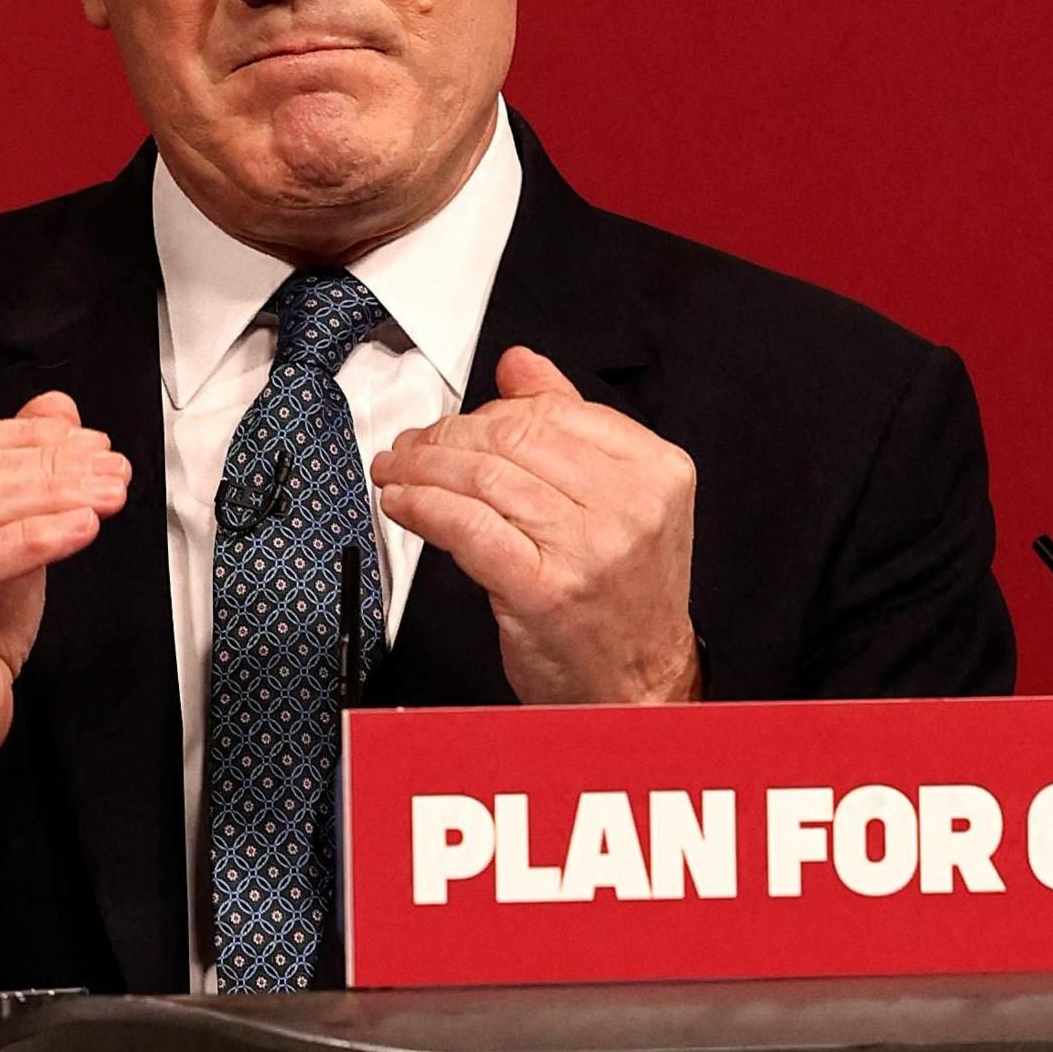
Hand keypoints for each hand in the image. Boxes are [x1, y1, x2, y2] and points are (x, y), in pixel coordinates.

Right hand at [0, 391, 129, 879]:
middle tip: (113, 468)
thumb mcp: (1, 544)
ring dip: (53, 494)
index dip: (32, 439)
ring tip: (109, 493)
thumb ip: (20, 475)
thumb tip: (58, 407)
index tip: (94, 443)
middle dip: (52, 465)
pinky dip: (36, 538)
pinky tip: (81, 528)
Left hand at [369, 346, 700, 705]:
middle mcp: (629, 505)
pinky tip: (403, 503)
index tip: (456, 423)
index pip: (555, 412)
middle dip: (447, 436)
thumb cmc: (625, 601)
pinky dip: (424, 507)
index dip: (489, 410)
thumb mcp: (621, 502)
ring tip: (396, 471)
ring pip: (483, 478)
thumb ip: (572, 426)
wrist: (639, 686)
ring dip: (423, 469)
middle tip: (411, 446)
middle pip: (513, 439)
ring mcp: (588, 548)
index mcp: (656, 471)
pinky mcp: (543, 588)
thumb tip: (520, 365)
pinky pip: (467, 526)